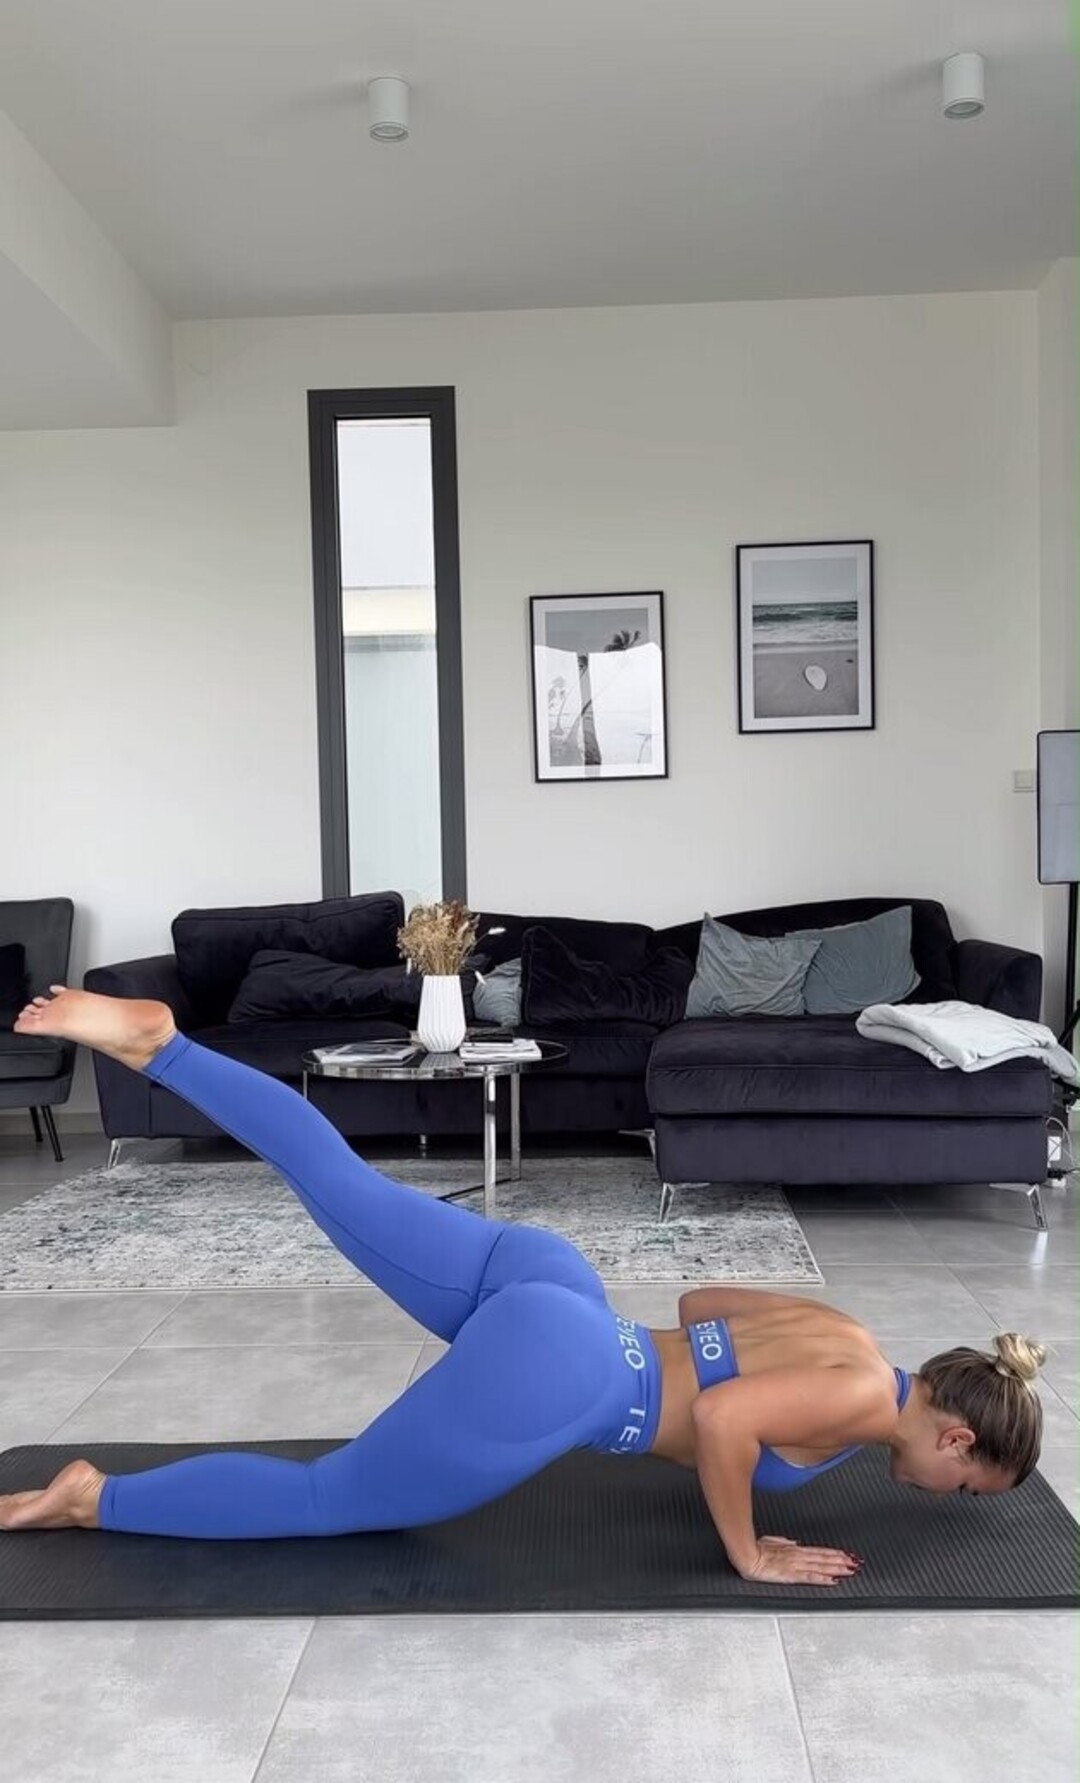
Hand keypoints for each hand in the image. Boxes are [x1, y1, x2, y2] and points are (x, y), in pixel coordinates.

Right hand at [740, 1536, 861, 1586]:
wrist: (746, 1555)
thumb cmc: (755, 1548)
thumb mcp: (771, 1541)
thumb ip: (784, 1542)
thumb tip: (795, 1543)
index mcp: (794, 1550)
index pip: (819, 1551)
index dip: (833, 1553)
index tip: (846, 1554)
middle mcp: (798, 1556)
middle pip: (824, 1558)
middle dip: (841, 1561)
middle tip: (856, 1563)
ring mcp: (795, 1565)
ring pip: (821, 1567)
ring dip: (837, 1569)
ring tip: (850, 1570)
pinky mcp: (790, 1575)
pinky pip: (810, 1578)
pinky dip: (823, 1579)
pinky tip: (833, 1581)